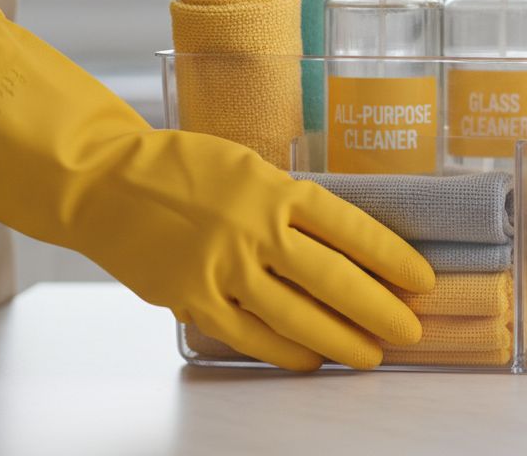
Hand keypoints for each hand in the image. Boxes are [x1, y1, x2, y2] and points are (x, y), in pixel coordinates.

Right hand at [0, 9, 433, 370]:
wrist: (104, 182)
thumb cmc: (182, 168)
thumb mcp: (247, 165)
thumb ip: (287, 202)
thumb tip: (339, 243)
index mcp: (276, 189)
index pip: (352, 228)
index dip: (392, 258)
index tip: (422, 279)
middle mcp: (255, 229)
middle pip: (334, 278)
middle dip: (380, 309)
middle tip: (410, 330)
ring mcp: (223, 268)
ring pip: (298, 315)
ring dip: (341, 340)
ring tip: (371, 355)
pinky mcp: (193, 299)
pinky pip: (252, 334)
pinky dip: (287, 351)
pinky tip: (312, 360)